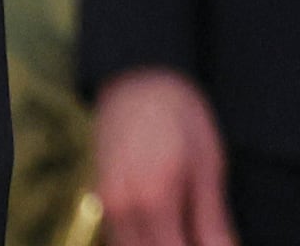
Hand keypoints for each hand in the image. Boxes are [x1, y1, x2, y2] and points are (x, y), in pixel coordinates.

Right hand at [96, 67, 237, 245]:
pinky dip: (137, 239)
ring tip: (178, 230)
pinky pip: (117, 234)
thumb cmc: (180, 119)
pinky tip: (159, 228)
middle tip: (194, 234)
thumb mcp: (207, 168)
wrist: (137, 81)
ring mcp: (105, 198)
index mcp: (153, 196)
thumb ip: (212, 221)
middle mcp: (121, 202)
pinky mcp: (99, 194)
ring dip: (153, 243)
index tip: (207, 244)